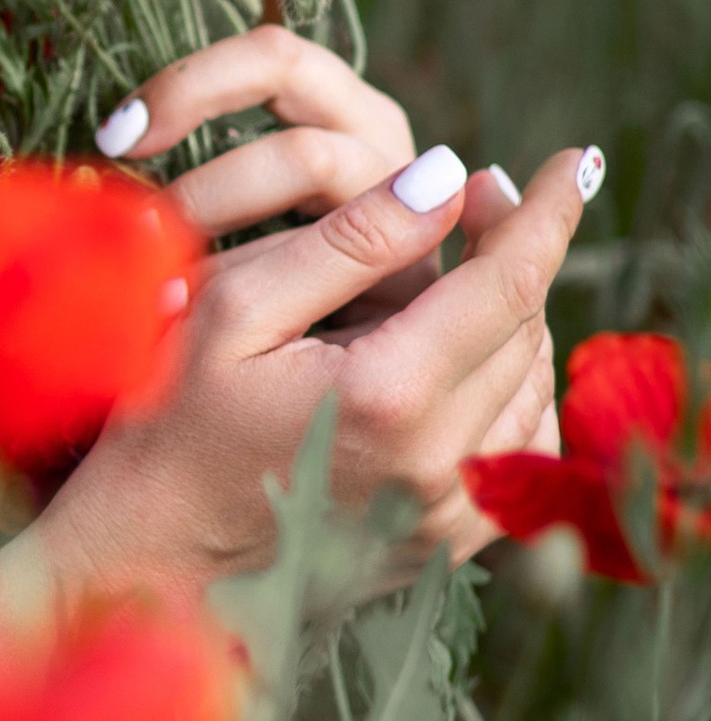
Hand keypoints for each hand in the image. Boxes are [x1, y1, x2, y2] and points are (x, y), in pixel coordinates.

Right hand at [32, 29, 590, 597]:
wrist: (148, 560)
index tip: (572, 160)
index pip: (507, 282)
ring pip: (533, 390)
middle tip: (471, 202)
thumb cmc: (165, 421)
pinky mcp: (445, 546)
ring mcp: (446, 515)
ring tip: (463, 278)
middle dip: (513, 256)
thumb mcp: (232, 309)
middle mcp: (437, 463)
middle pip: (524, 330)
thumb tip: (445, 177)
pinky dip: (511, 393)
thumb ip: (345, 240)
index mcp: (387, 394)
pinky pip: (519, 454)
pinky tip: (465, 363)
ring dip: (514, 323)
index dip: (545, 212)